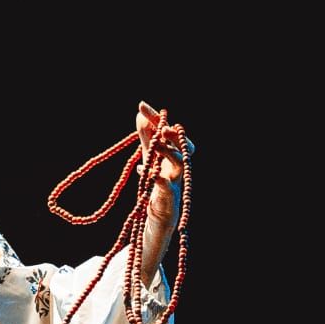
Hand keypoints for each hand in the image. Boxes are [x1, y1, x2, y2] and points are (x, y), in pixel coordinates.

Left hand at [135, 98, 191, 225]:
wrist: (159, 217)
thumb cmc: (158, 185)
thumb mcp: (150, 158)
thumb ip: (147, 138)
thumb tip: (140, 114)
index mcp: (172, 153)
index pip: (167, 132)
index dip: (156, 118)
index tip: (141, 105)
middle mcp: (177, 166)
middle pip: (184, 146)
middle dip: (175, 135)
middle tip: (163, 127)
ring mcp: (176, 182)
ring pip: (180, 165)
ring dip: (170, 153)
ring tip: (158, 145)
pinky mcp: (169, 199)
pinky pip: (168, 189)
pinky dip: (161, 182)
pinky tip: (151, 175)